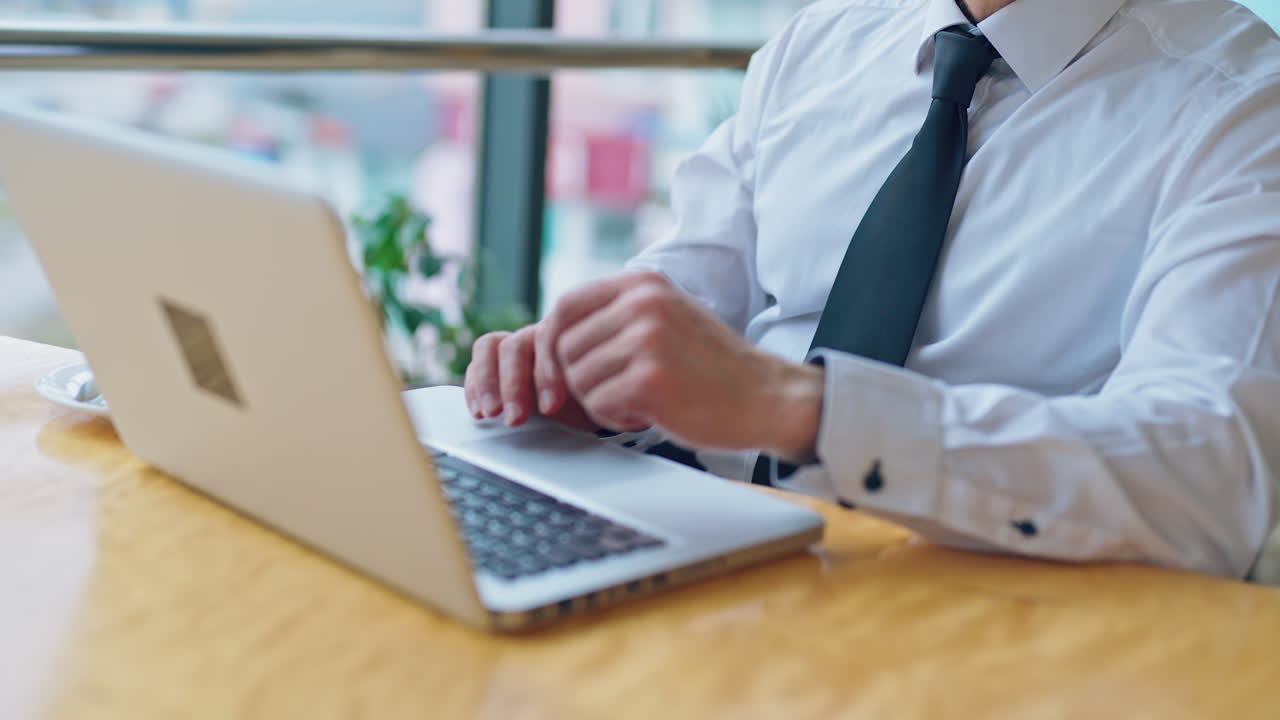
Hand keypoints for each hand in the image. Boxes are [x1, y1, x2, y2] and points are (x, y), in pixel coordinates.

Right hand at [464, 324, 597, 432]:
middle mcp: (538, 334)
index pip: (549, 339)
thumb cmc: (596, 395)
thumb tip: (593, 398)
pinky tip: (480, 412)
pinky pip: (476, 366)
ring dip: (487, 383)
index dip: (547, 373)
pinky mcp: (494, 365)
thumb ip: (593, 390)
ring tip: (490, 413)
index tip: (551, 407)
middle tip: (515, 417)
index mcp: (568, 333)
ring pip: (489, 348)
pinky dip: (475, 389)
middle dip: (513, 385)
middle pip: (515, 345)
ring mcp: (514, 347)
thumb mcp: (599, 394)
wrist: (592, 401)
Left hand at [538, 272, 824, 460]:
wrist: (766, 396)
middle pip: (564, 349)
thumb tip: (546, 338)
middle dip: (581, 381)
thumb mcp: (664, 318)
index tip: (555, 376)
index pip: (564, 307)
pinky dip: (617, 419)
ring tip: (643, 399)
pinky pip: (597, 405)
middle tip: (622, 391)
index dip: (550, 346)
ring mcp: (647, 338)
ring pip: (577, 379)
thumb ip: (615, 316)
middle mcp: (643, 303)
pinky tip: (650, 413)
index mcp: (642, 283)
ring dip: (601, 401)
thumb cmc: (709, 367)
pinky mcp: (650, 378)